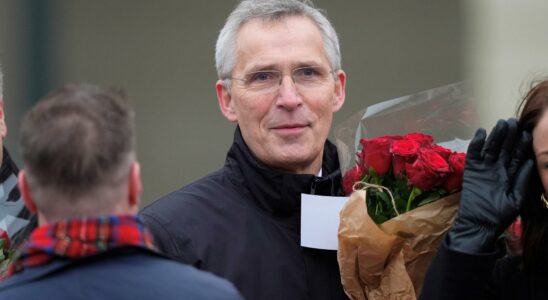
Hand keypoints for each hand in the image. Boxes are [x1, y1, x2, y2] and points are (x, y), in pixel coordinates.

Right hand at [447, 119, 533, 252]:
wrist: (478, 225)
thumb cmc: (499, 216)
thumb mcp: (516, 199)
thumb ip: (522, 180)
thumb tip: (530, 161)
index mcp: (511, 175)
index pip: (518, 155)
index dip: (522, 144)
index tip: (527, 132)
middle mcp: (498, 169)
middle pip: (504, 148)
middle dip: (509, 135)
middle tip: (513, 121)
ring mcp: (484, 169)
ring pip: (490, 148)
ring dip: (495, 135)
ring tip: (500, 123)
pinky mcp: (471, 171)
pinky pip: (473, 154)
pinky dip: (476, 143)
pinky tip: (481, 133)